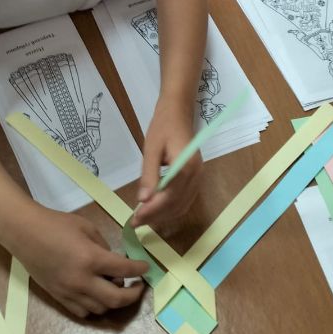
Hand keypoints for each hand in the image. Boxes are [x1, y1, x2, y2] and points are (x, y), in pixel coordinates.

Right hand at [9, 200, 148, 317]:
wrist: (25, 234)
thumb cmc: (56, 224)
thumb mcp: (86, 227)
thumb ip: (103, 245)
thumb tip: (114, 261)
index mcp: (91, 258)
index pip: (124, 270)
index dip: (139, 269)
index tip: (146, 268)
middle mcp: (82, 281)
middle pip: (116, 299)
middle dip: (133, 295)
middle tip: (138, 286)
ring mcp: (70, 292)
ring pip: (101, 309)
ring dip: (113, 301)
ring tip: (116, 287)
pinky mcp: (59, 298)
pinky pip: (83, 312)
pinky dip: (95, 307)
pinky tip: (97, 295)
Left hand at [132, 98, 201, 228]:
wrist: (178, 111)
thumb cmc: (163, 127)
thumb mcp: (151, 149)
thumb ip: (149, 175)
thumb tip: (143, 200)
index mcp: (186, 167)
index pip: (169, 198)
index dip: (151, 211)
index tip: (134, 218)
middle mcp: (196, 175)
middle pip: (177, 205)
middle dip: (156, 216)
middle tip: (135, 222)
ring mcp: (198, 177)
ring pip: (182, 205)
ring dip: (163, 215)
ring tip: (143, 218)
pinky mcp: (196, 177)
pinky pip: (185, 199)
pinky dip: (171, 208)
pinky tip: (157, 209)